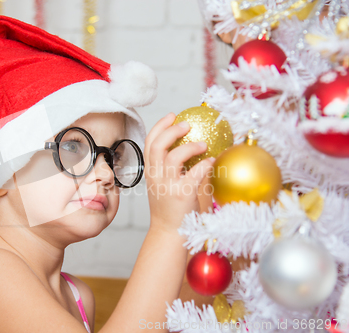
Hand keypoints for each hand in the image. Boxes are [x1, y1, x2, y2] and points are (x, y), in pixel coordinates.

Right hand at [143, 112, 214, 233]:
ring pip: (173, 156)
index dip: (159, 126)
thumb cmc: (172, 211)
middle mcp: (156, 177)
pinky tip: (211, 161)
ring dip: (190, 146)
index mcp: (152, 173)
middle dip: (172, 130)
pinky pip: (194, 173)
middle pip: (157, 145)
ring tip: (203, 144)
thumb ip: (179, 170)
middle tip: (187, 124)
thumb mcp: (168, 186)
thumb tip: (200, 151)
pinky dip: (204, 164)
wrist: (170, 234)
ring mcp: (167, 186)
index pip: (149, 143)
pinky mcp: (181, 195)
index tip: (172, 116)